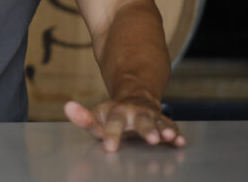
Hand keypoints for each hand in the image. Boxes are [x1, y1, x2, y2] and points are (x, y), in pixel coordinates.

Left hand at [64, 98, 185, 151]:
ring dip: (165, 130)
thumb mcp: (97, 116)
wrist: (135, 100)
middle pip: (141, 120)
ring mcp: (151, 117)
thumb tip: (68, 107)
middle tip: (151, 139)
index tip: (110, 147)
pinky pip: (171, 127)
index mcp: (117, 112)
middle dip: (147, 129)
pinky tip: (180, 142)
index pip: (113, 122)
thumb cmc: (112, 115)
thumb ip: (83, 117)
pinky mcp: (164, 123)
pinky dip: (177, 134)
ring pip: (159, 123)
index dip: (112, 134)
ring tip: (170, 137)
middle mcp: (135, 113)